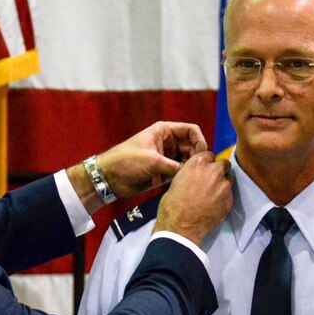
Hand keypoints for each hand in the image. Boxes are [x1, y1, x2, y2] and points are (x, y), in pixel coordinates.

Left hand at [68, 122, 208, 212]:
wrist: (110, 178)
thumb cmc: (128, 161)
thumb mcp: (153, 161)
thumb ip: (175, 166)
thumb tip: (194, 172)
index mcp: (165, 131)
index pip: (191, 131)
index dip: (200, 141)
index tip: (203, 155)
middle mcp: (169, 142)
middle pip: (192, 146)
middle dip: (197, 157)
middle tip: (200, 170)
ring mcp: (167, 157)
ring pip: (188, 160)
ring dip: (192, 167)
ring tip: (194, 178)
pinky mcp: (165, 171)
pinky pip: (180, 172)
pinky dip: (185, 176)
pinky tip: (188, 183)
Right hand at [154, 152, 233, 245]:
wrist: (180, 227)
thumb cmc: (172, 205)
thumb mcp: (177, 181)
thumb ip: (190, 173)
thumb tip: (195, 175)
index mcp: (198, 163)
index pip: (209, 155)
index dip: (207, 163)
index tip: (204, 170)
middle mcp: (214, 171)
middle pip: (223, 164)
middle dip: (219, 170)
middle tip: (212, 180)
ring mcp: (224, 185)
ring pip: (229, 178)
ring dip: (223, 183)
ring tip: (214, 193)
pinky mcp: (230, 200)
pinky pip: (230, 194)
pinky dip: (224, 197)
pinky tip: (216, 204)